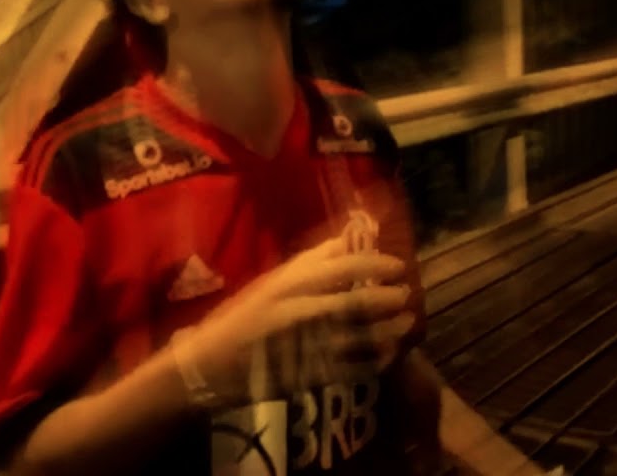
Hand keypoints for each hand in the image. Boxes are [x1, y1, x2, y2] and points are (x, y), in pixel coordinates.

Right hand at [175, 236, 415, 407]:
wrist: (210, 364)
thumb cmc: (243, 316)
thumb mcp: (271, 282)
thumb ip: (309, 263)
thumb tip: (346, 241)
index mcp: (289, 284)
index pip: (341, 266)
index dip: (375, 263)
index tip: (397, 265)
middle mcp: (299, 312)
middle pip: (355, 302)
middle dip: (387, 298)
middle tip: (406, 293)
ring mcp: (304, 346)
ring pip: (359, 337)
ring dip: (388, 329)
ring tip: (406, 322)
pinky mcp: (307, 376)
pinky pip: (352, 369)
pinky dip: (376, 361)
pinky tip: (390, 354)